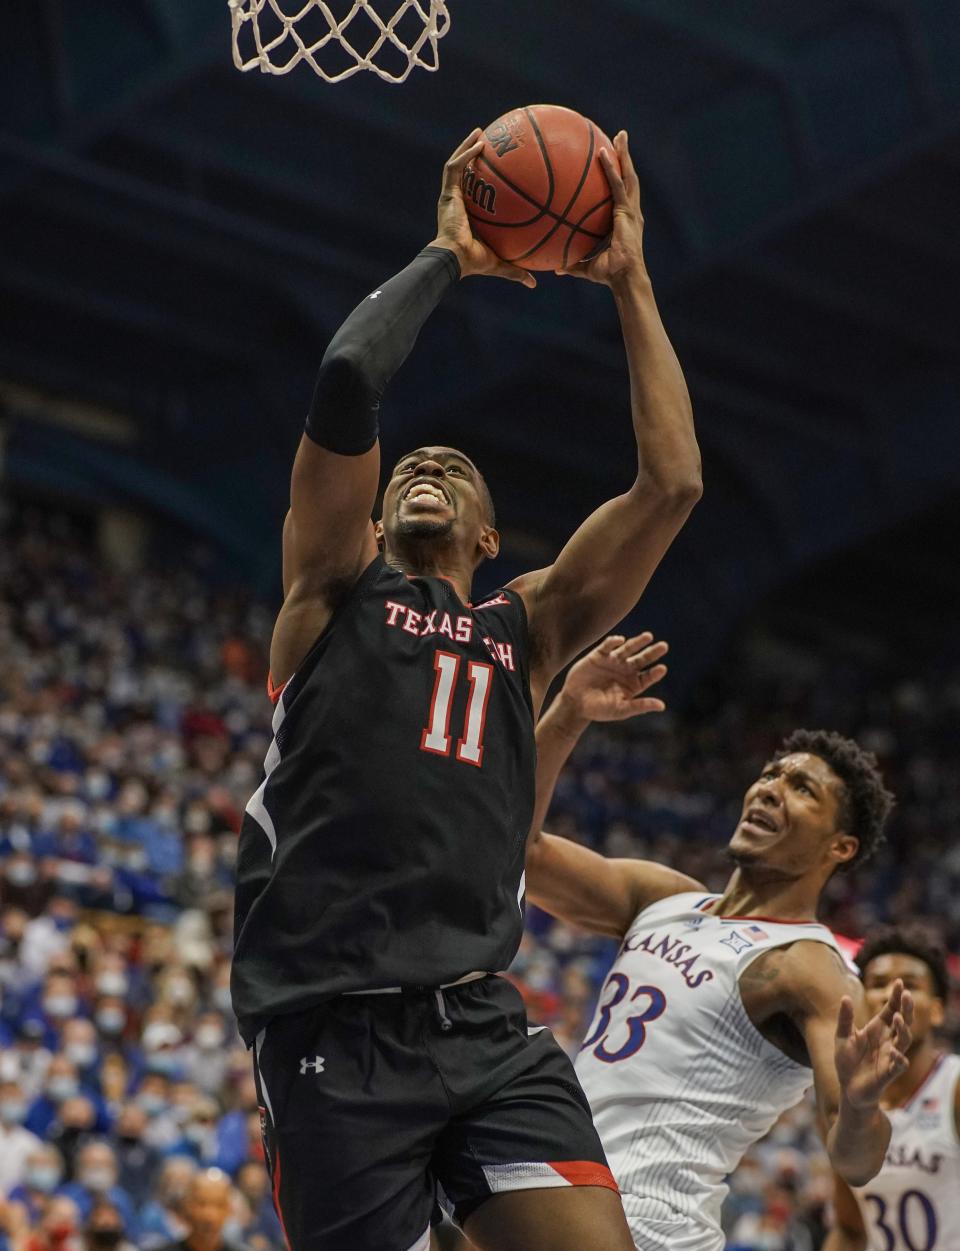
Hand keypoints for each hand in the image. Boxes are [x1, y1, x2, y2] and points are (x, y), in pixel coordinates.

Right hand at [430, 129, 536, 287]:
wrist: (455, 259)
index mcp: (468, 215)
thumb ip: (517, 270)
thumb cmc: (474, 263)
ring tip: (480, 132)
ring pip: (457, 164)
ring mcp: (451, 196)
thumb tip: (534, 285)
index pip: (475, 193)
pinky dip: (466, 153)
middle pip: (465, 174)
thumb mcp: (501, 263)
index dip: (484, 181)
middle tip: (489, 142)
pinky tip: (480, 142)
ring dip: (467, 147)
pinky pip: (455, 168)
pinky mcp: (447, 193)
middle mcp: (458, 203)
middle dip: (474, 156)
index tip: (498, 170)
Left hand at [556, 131, 644, 286]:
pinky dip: (611, 168)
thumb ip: (572, 263)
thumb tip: (555, 268)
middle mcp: (630, 211)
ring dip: (624, 154)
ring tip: (621, 135)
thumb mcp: (585, 267)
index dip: (618, 176)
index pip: (620, 193)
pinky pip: (617, 185)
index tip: (612, 162)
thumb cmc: (608, 275)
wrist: (624, 278)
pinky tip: (604, 152)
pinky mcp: (627, 212)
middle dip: (625, 157)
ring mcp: (631, 210)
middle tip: (620, 138)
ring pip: (628, 175)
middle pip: (628, 177)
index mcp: (624, 220)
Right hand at [558, 632, 667, 723]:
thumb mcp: (621, 709)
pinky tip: (620, 640)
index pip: (649, 676)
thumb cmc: (600, 710)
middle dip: (653, 652)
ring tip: (648, 637)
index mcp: (634, 683)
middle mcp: (626, 670)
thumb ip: (640, 706)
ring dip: (638, 642)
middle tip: (664, 646)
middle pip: (643, 659)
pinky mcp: (599, 655)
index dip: (655, 672)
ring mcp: (613, 661)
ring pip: (628, 649)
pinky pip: (608, 646)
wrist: (575, 704)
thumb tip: (662, 706)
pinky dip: (613, 642)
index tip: (662, 669)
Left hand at [835, 978, 912, 1108]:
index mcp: (877, 1029)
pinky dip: (899, 1058)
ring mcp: (890, 1056)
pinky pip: (900, 1065)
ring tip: (898, 1018)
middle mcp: (887, 1040)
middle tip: (907, 995)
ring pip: (904, 1041)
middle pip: (903, 1022)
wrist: (847, 1088)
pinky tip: (895, 1051)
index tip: (899, 982)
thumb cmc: (847, 1061)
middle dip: (906, 1009)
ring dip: (903, 1030)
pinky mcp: (889, 1073)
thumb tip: (846, 997)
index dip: (896, 997)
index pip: (891, 1010)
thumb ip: (844, 1018)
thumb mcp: (841, 1036)